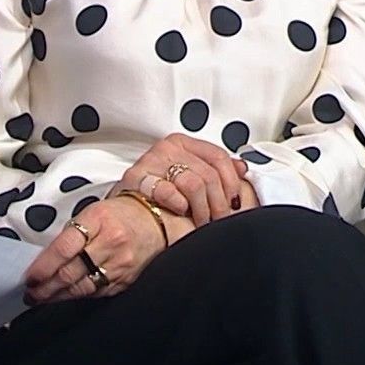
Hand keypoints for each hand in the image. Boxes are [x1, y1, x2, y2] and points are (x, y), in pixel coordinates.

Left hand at [23, 196, 195, 304]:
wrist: (158, 220)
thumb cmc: (122, 213)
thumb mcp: (94, 212)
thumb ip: (71, 233)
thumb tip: (45, 258)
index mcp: (99, 219)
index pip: (64, 247)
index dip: (43, 266)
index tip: (29, 277)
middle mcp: (111, 243)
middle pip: (70, 272)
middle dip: (45, 287)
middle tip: (30, 293)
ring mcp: (120, 264)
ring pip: (82, 287)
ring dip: (58, 295)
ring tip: (42, 298)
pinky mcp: (126, 280)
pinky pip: (97, 292)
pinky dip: (78, 296)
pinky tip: (66, 296)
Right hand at [119, 134, 251, 226]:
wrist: (122, 210)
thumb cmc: (156, 191)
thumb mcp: (188, 173)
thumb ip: (215, 168)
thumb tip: (241, 167)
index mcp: (182, 143)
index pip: (218, 156)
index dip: (231, 182)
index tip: (234, 200)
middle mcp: (167, 149)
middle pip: (209, 174)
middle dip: (219, 203)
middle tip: (219, 219)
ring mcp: (151, 162)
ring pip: (194, 184)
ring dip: (202, 210)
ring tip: (201, 222)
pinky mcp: (136, 179)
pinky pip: (167, 191)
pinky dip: (179, 204)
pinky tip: (181, 211)